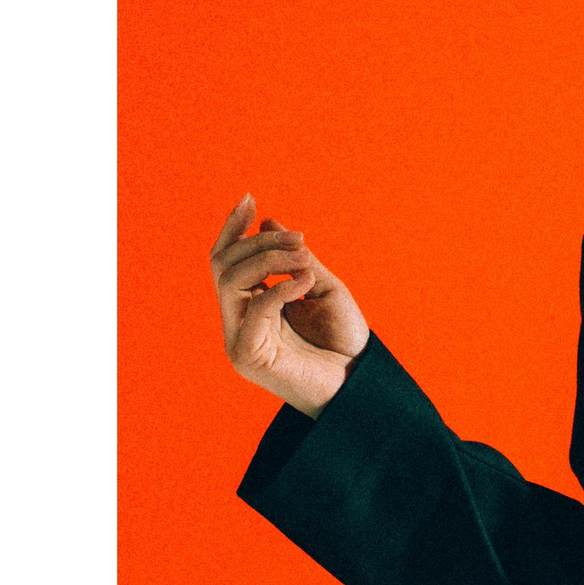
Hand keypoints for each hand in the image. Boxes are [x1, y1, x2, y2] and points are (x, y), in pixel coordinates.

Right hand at [209, 194, 368, 417]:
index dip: (232, 229)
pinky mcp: (246, 354)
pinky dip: (280, 287)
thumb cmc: (344, 343)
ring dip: (269, 259)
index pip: (227, 261)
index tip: (249, 198)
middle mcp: (239, 320)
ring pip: (230, 279)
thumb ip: (296, 260)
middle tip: (299, 239)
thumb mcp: (323, 288)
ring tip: (305, 262)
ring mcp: (239, 338)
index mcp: (252, 305)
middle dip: (259, 242)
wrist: (359, 386)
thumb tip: (268, 221)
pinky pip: (253, 307)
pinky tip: (307, 283)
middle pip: (223, 264)